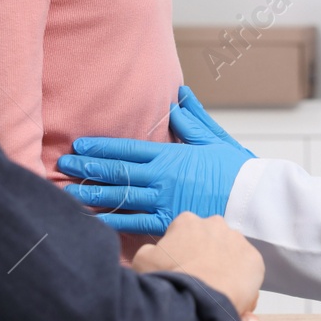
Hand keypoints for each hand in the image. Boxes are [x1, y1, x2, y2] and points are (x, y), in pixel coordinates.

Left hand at [58, 86, 253, 235]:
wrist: (257, 203)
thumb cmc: (238, 171)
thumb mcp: (215, 141)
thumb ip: (193, 120)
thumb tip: (180, 96)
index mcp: (171, 155)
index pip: (127, 149)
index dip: (101, 148)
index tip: (79, 147)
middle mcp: (162, 177)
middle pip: (117, 172)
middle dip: (88, 169)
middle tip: (63, 167)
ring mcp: (164, 201)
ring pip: (120, 197)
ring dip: (92, 195)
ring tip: (69, 193)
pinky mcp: (169, 224)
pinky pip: (135, 224)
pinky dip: (112, 222)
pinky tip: (94, 221)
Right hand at [133, 212, 263, 320]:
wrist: (195, 301)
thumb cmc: (167, 280)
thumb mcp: (142, 262)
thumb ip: (149, 252)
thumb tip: (155, 254)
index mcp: (187, 221)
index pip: (185, 233)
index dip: (182, 253)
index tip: (181, 269)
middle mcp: (216, 224)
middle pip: (211, 241)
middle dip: (207, 257)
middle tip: (199, 280)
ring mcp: (238, 241)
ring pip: (231, 255)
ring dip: (225, 268)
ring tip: (215, 292)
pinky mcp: (255, 260)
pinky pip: (248, 271)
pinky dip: (242, 282)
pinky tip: (230, 296)